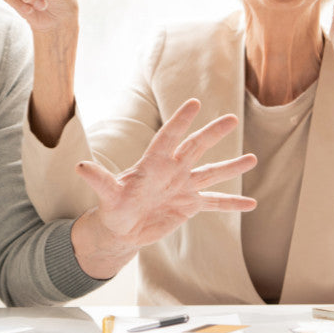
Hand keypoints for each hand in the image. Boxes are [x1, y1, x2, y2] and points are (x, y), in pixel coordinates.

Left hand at [71, 99, 256, 277]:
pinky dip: (232, 203)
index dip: (181, 120)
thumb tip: (80, 166)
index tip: (195, 103)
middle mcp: (171, 170)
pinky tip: (252, 204)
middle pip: (195, 147)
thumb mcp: (107, 196)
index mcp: (153, 163)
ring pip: (211, 173)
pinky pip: (215, 203)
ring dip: (231, 167)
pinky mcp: (190, 206)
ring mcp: (183, 187)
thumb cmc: (113, 208)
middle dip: (212, 133)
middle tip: (232, 118)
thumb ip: (99, 180)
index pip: (169, 137)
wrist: (122, 229)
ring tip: (253, 158)